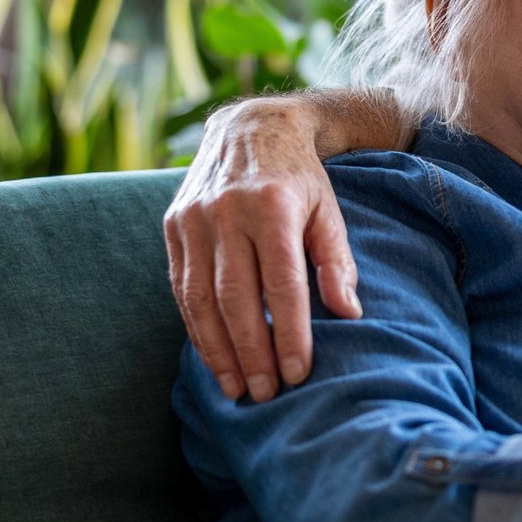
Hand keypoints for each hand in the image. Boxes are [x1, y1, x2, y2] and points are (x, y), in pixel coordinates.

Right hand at [164, 99, 360, 401]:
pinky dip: (196, 328)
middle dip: (251, 352)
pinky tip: (213, 357)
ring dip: (218, 350)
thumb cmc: (300, 178)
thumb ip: (337, 262)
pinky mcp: (173, 226)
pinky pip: (181, 288)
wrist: (250, 128)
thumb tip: (348, 314)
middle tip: (267, 393)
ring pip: (201, 298)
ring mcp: (194, 218)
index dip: (290, 332)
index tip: (299, 373)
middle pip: (236, 297)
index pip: (281, 283)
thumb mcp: (329, 210)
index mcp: (273, 206)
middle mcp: (227, 211)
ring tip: (237, 389)